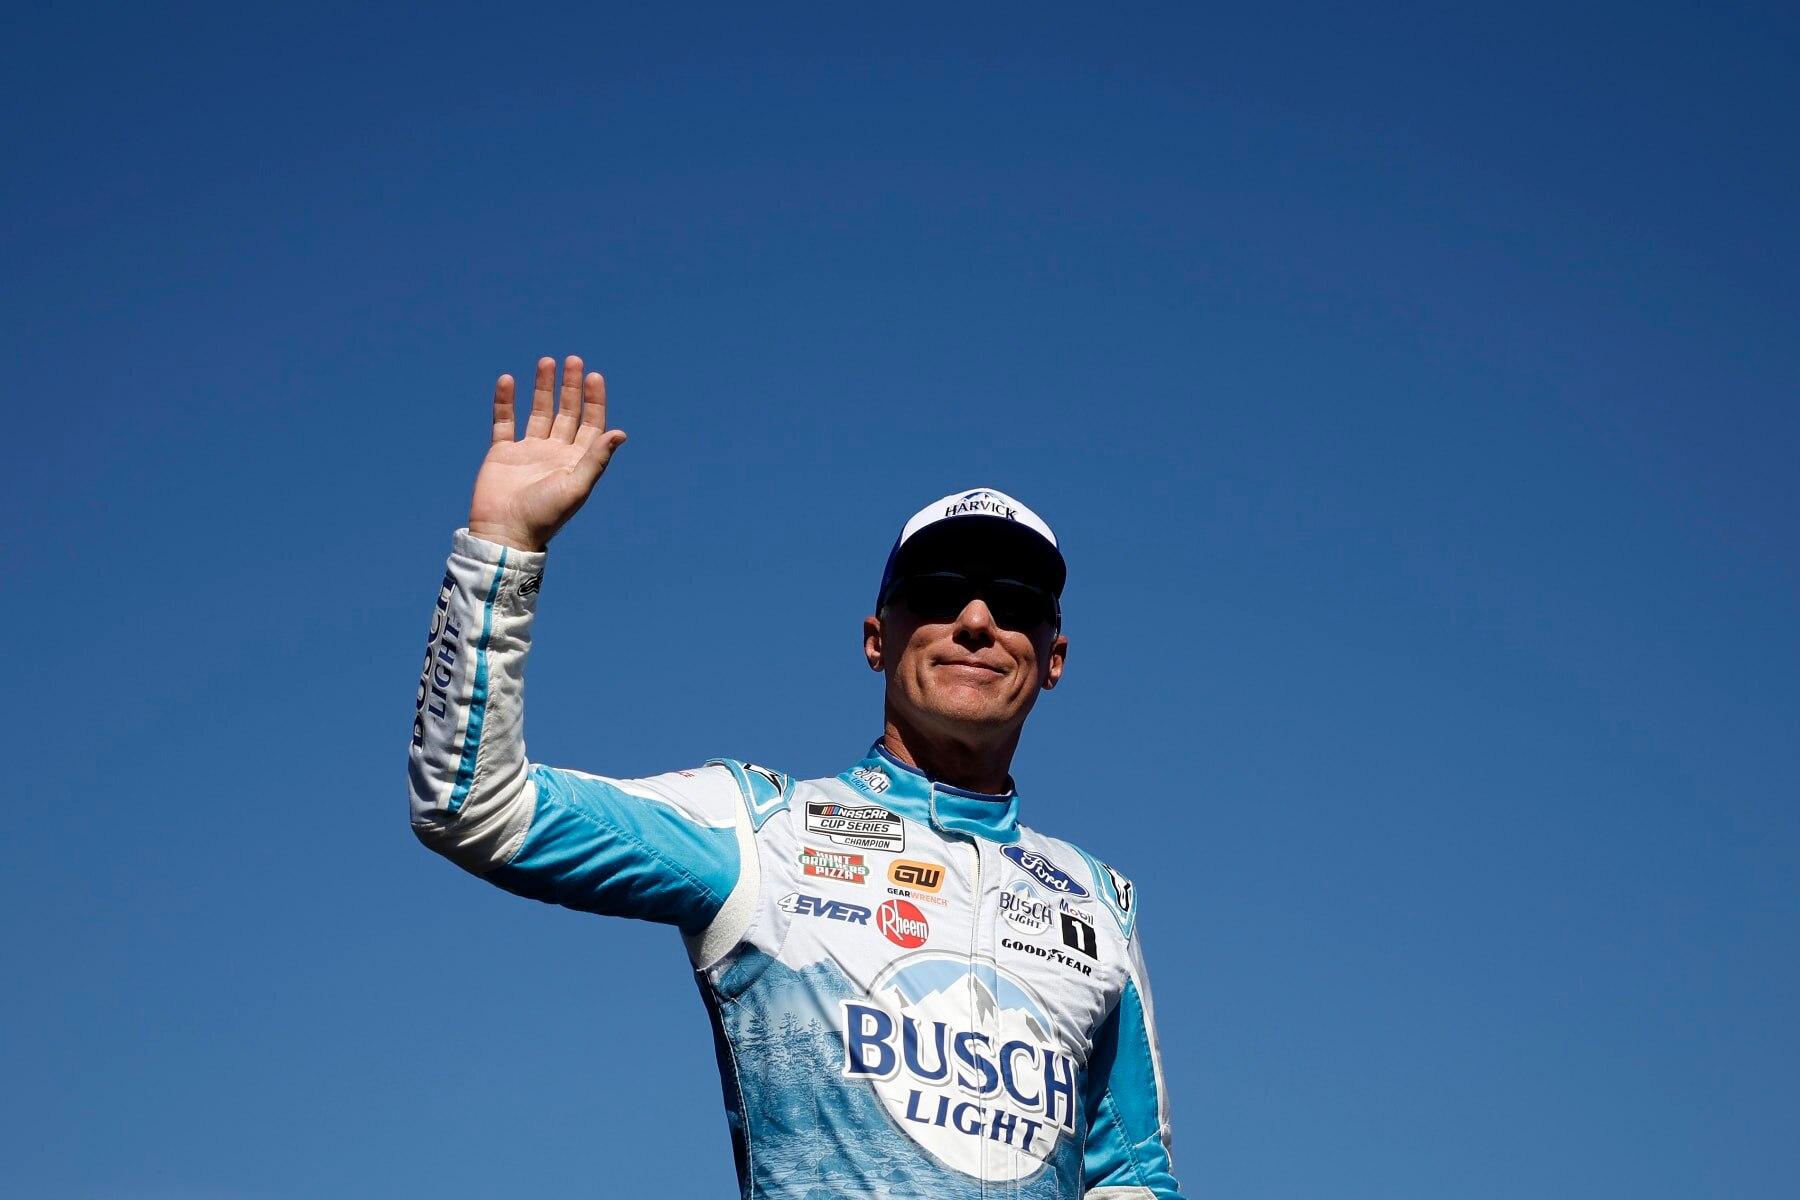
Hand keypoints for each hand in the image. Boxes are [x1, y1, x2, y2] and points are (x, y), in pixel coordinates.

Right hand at [467, 356, 626, 551]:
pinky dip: (505, 401)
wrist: (505, 533)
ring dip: (543, 387)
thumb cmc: (545, 515)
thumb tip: (620, 433)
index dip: (594, 400)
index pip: (591, 424)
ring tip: (547, 361)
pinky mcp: (502, 453)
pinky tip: (507, 380)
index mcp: (576, 461)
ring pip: (538, 412)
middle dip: (571, 387)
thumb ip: (596, 459)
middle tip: (573, 360)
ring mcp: (528, 451)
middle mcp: (555, 452)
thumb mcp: (576, 487)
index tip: (594, 376)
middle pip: (567, 412)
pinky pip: (504, 421)